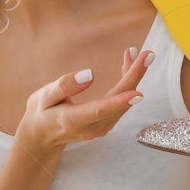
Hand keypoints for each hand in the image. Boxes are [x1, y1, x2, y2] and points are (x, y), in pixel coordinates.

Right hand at [15, 46, 151, 155]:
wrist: (41, 136)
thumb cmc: (41, 113)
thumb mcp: (43, 97)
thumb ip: (64, 86)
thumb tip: (89, 74)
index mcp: (73, 120)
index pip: (100, 110)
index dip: (120, 101)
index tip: (139, 93)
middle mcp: (91, 128)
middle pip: (119, 102)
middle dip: (135, 77)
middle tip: (148, 54)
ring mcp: (101, 128)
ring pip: (124, 101)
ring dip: (132, 76)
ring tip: (135, 53)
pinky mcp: (106, 124)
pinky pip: (121, 102)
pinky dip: (127, 83)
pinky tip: (129, 65)